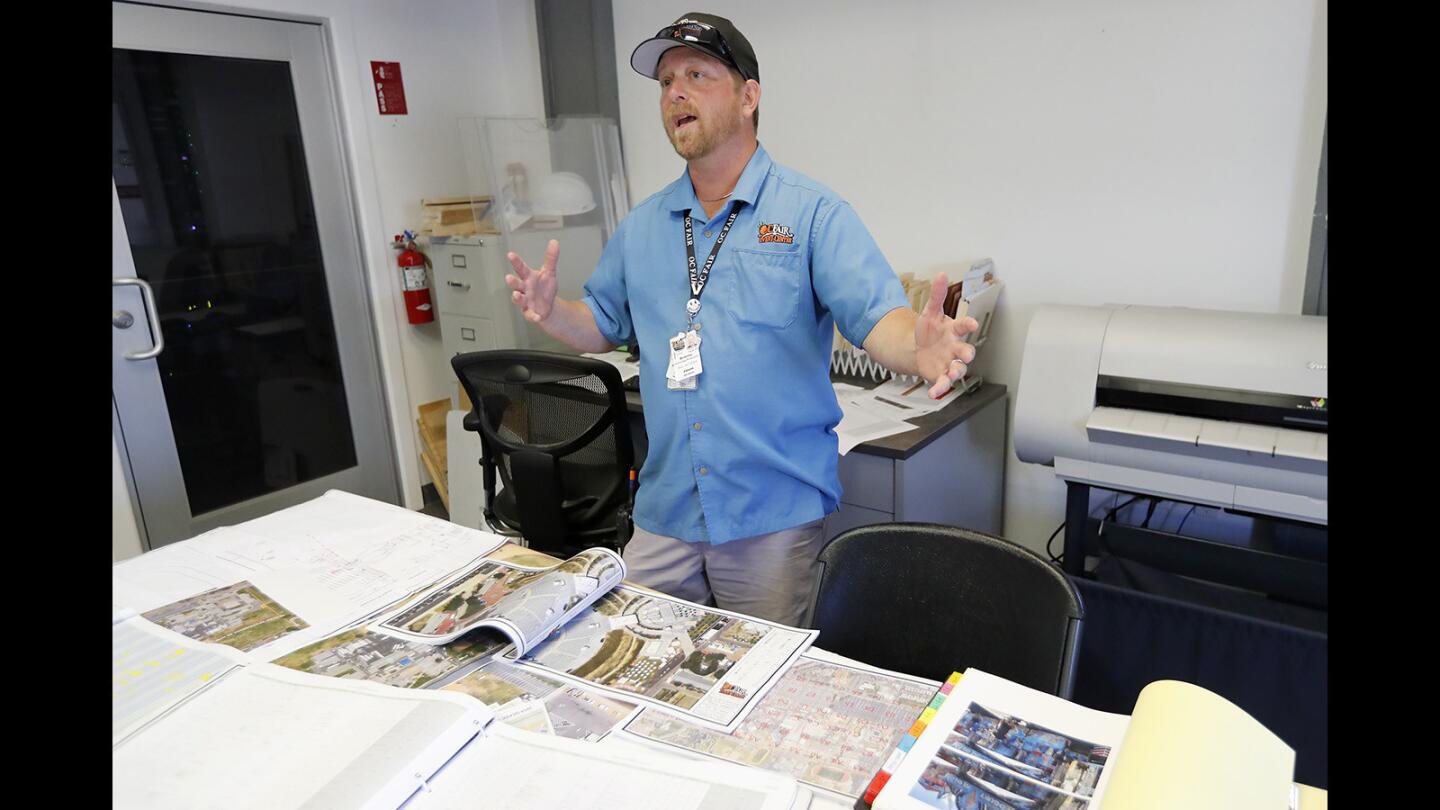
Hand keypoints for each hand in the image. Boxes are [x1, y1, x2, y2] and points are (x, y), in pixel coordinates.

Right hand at [504, 239, 559, 323]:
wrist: (547, 307)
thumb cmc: (544, 288)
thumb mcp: (549, 272)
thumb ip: (551, 258)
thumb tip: (554, 242)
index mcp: (528, 277)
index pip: (520, 268)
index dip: (516, 262)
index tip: (510, 254)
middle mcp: (524, 289)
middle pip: (516, 284)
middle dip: (512, 282)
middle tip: (508, 278)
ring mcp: (525, 301)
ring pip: (519, 299)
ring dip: (517, 297)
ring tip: (516, 295)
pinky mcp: (530, 313)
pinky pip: (530, 315)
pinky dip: (532, 316)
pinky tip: (537, 317)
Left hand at [915, 272, 978, 398]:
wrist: (917, 349)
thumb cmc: (929, 330)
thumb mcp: (930, 312)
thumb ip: (937, 295)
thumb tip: (941, 274)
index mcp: (953, 331)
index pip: (963, 326)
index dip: (968, 325)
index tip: (971, 324)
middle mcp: (955, 348)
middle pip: (966, 352)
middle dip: (968, 354)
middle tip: (967, 355)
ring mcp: (949, 363)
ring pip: (958, 369)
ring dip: (957, 372)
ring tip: (953, 373)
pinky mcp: (941, 375)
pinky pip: (943, 384)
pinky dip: (940, 389)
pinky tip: (934, 392)